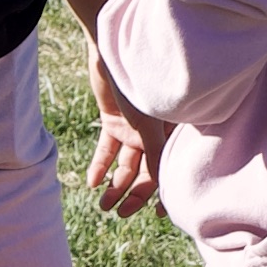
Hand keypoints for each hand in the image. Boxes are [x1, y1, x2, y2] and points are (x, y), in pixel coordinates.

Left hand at [79, 50, 169, 218]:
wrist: (113, 51)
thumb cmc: (140, 84)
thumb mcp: (149, 124)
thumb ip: (155, 153)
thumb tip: (161, 186)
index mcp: (174, 133)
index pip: (170, 168)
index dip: (164, 192)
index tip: (157, 215)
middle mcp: (156, 133)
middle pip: (146, 171)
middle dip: (134, 194)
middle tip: (120, 214)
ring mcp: (134, 127)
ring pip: (125, 164)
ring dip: (114, 185)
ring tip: (103, 205)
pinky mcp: (113, 120)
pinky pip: (107, 149)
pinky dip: (100, 165)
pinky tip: (92, 182)